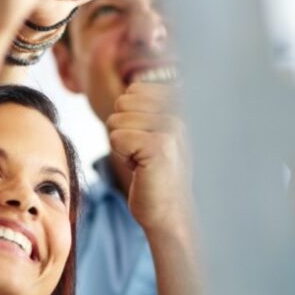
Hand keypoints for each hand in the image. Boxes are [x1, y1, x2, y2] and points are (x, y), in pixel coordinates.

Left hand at [106, 83, 191, 233]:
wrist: (168, 212)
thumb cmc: (154, 174)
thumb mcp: (152, 132)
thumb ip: (144, 107)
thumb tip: (129, 82)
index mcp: (178, 106)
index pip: (134, 89)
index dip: (128, 116)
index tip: (144, 140)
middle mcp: (178, 114)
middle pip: (122, 102)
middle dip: (122, 129)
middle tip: (141, 152)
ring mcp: (171, 129)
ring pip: (116, 120)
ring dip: (121, 144)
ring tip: (141, 160)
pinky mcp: (159, 146)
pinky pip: (116, 137)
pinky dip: (121, 156)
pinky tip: (140, 169)